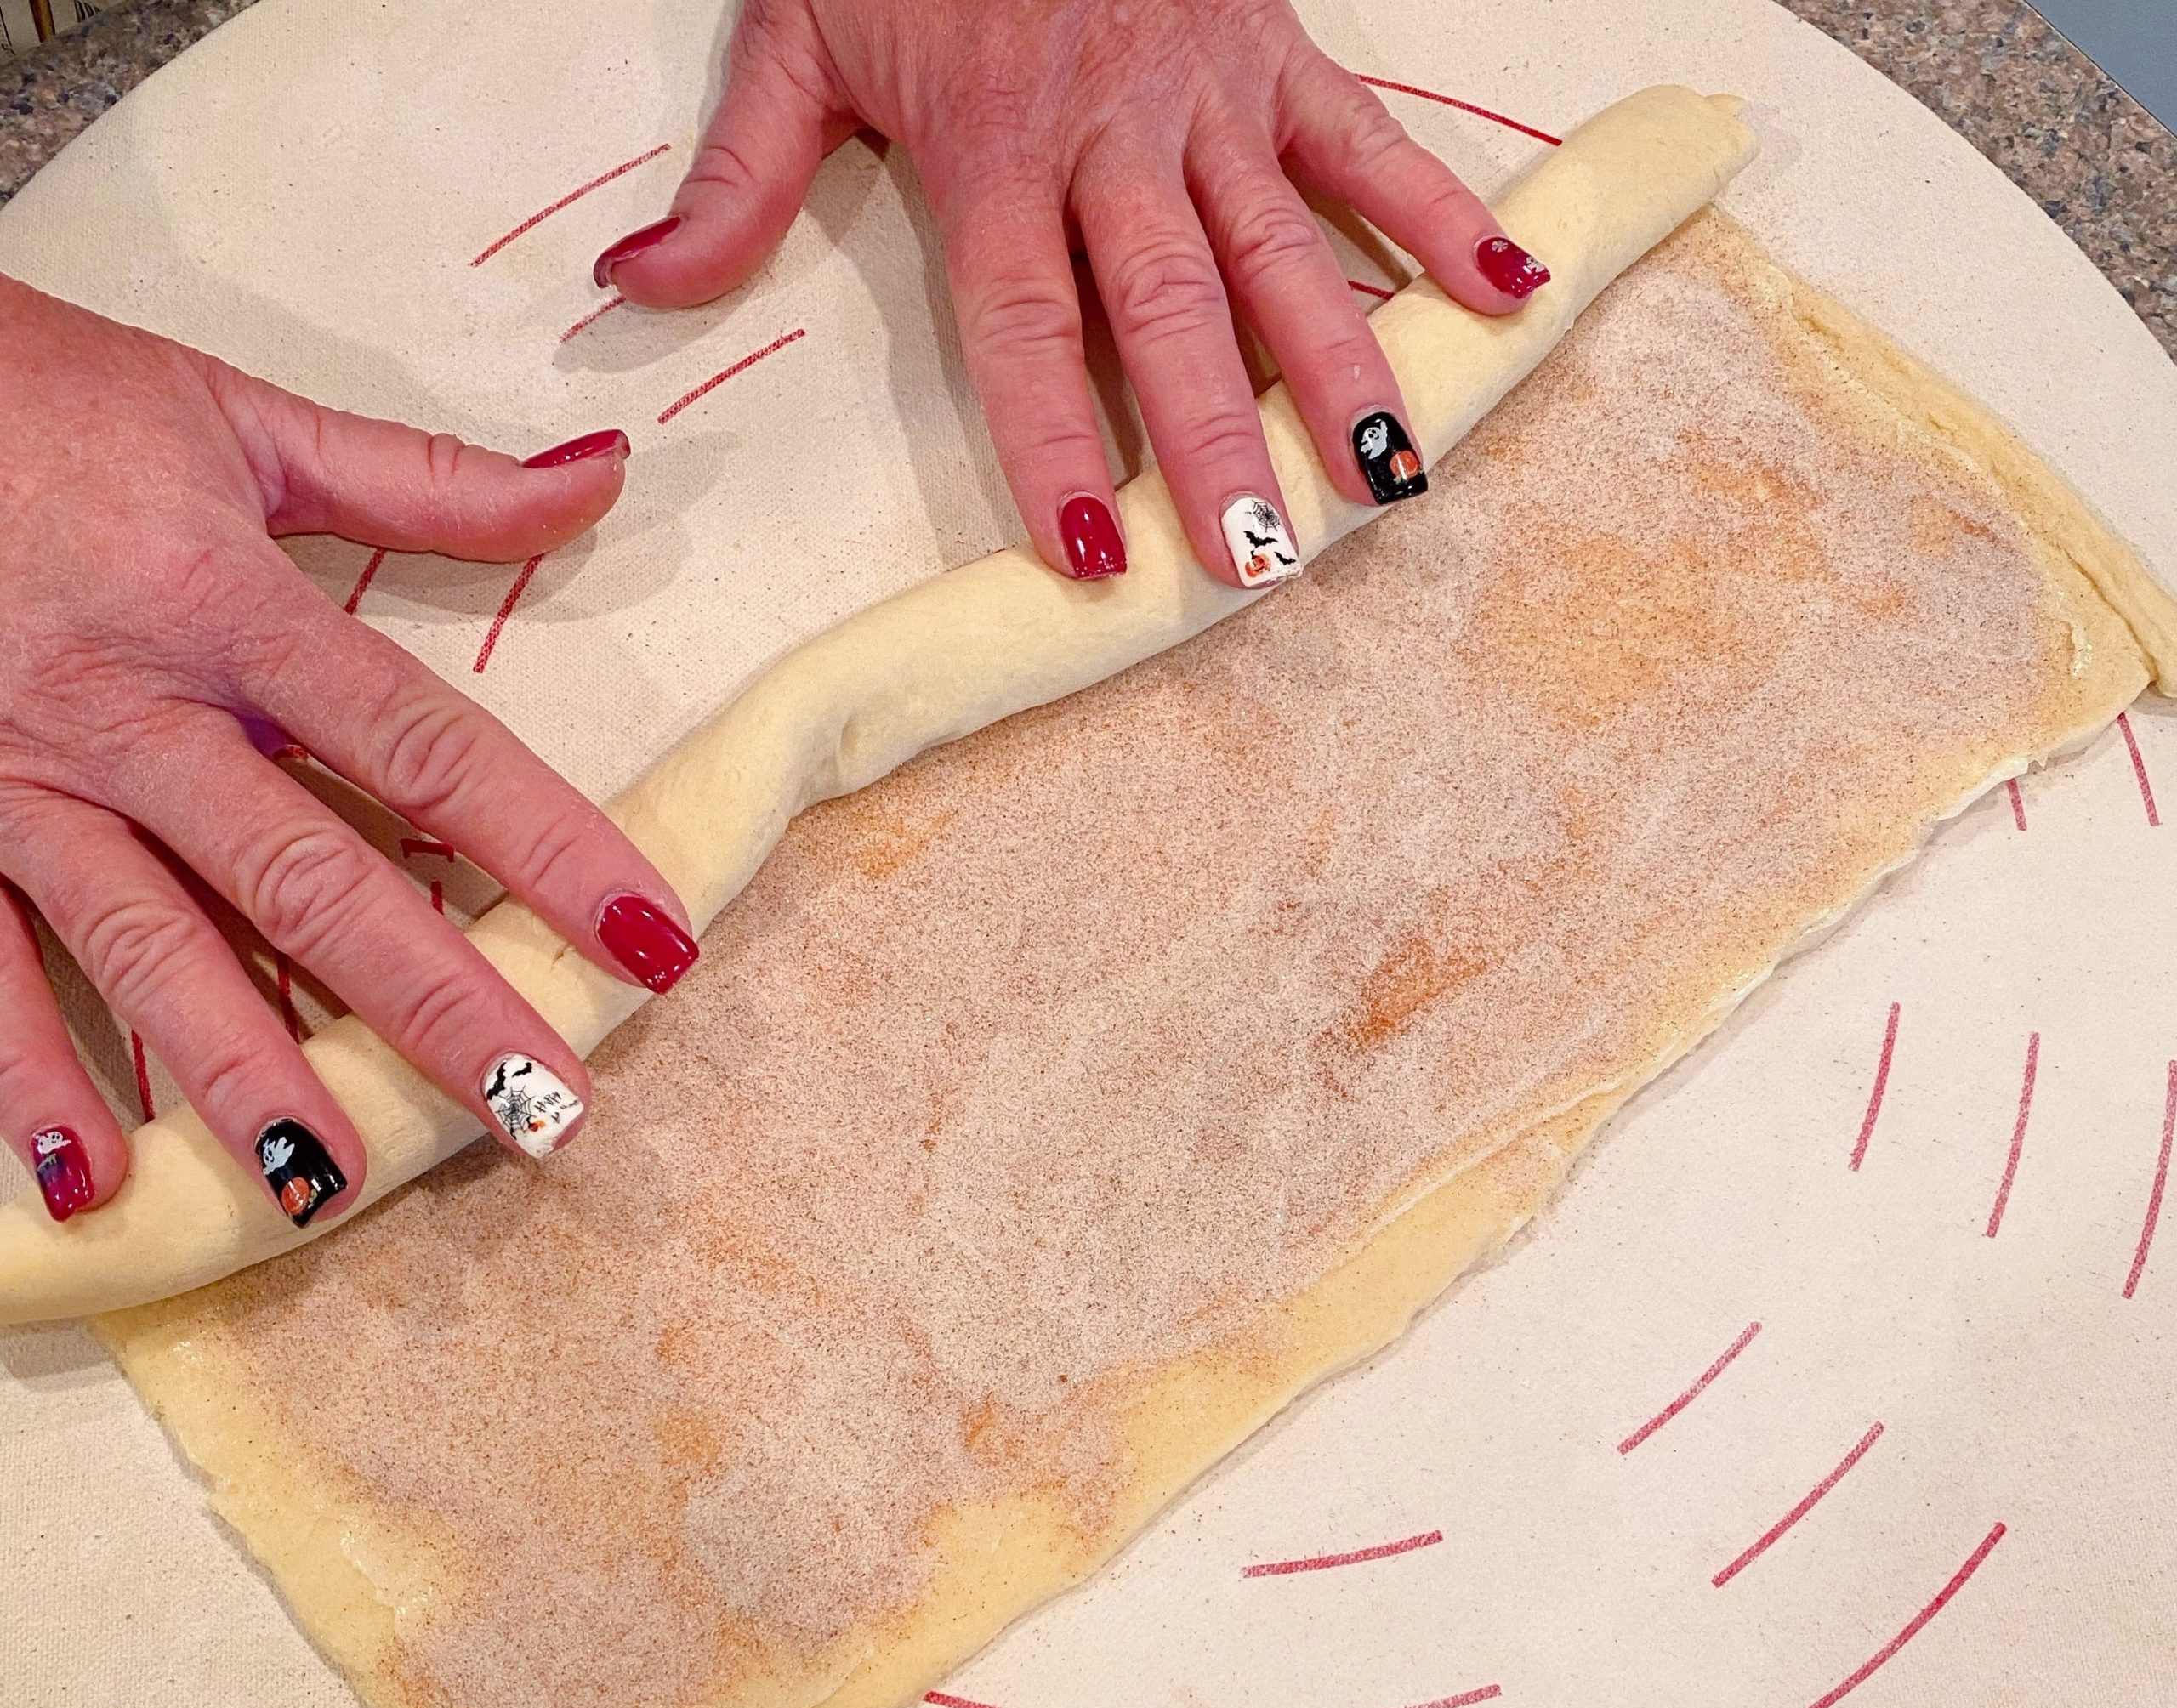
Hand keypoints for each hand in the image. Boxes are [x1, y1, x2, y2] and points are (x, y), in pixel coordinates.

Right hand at [0, 275, 698, 1228]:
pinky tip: (89, 1179)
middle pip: (308, 879)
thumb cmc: (37, 400)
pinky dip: (23, 1074)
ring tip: (331, 1184)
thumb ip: (420, 478)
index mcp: (228, 606)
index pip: (425, 748)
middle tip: (540, 1113)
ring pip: (145, 944)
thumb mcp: (234, 416)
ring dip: (240, 1071)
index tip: (650, 940)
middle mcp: (131, 709)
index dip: (548, 846)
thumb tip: (600, 481)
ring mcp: (18, 780)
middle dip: (432, 1006)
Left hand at [596, 0, 1548, 589]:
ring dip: (1344, 366)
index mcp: (991, 153)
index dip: (1061, 442)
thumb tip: (639, 289)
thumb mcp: (791, 34)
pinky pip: (1364, 140)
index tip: (1095, 551)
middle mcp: (1111, 137)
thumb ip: (734, 179)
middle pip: (1175, 313)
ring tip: (1388, 478)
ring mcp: (1206, 93)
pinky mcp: (1274, 45)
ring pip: (1284, 247)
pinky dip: (1439, 214)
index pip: (1030, 329)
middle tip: (1263, 557)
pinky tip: (1505, 295)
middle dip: (1221, 441)